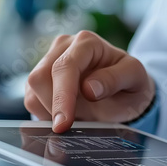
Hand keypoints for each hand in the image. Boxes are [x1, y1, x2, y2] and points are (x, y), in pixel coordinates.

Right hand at [25, 31, 154, 132]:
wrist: (125, 92)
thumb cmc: (130, 83)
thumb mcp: (135, 78)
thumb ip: (115, 80)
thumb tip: (89, 89)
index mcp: (87, 42)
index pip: (65, 67)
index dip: (62, 97)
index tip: (63, 123)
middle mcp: (64, 47)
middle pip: (40, 78)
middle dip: (55, 107)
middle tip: (79, 123)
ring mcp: (48, 61)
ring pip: (32, 90)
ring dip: (52, 112)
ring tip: (81, 115)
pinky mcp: (40, 79)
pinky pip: (31, 100)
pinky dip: (47, 114)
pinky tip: (69, 114)